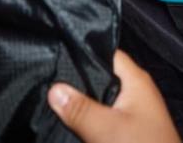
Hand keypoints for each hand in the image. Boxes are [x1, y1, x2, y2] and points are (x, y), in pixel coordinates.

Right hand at [48, 50, 179, 142]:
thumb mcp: (106, 129)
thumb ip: (80, 108)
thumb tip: (54, 89)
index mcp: (136, 80)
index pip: (107, 53)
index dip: (82, 52)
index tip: (55, 54)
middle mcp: (135, 92)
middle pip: (101, 77)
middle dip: (76, 80)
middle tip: (47, 80)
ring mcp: (133, 112)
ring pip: (100, 100)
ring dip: (81, 103)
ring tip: (50, 100)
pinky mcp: (129, 130)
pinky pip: (104, 118)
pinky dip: (89, 119)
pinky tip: (69, 122)